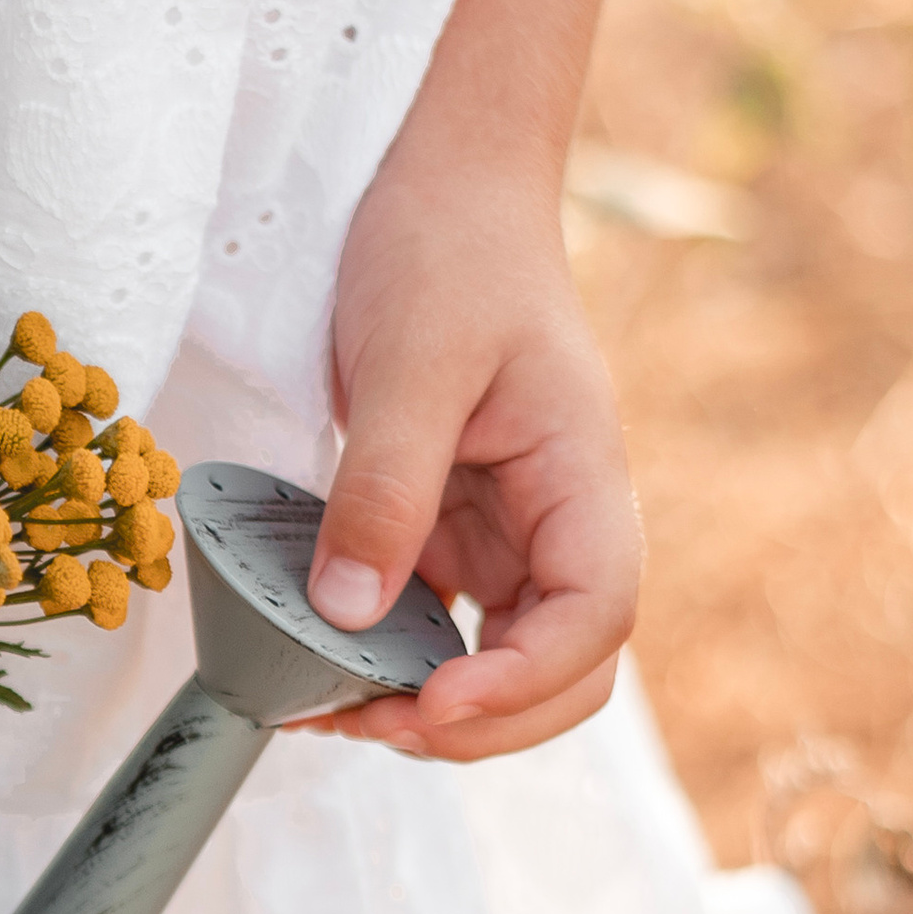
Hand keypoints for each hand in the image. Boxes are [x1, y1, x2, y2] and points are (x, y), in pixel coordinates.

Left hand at [305, 152, 639, 760]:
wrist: (442, 188)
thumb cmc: (448, 249)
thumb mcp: (411, 363)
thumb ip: (384, 490)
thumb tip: (348, 614)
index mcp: (583, 476)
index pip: (596, 615)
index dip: (524, 681)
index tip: (435, 701)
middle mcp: (558, 518)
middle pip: (561, 668)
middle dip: (478, 722)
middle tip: (370, 725)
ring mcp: (505, 531)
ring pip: (496, 658)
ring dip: (426, 705)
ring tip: (328, 710)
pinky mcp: (450, 529)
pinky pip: (433, 621)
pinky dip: (385, 660)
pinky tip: (316, 668)